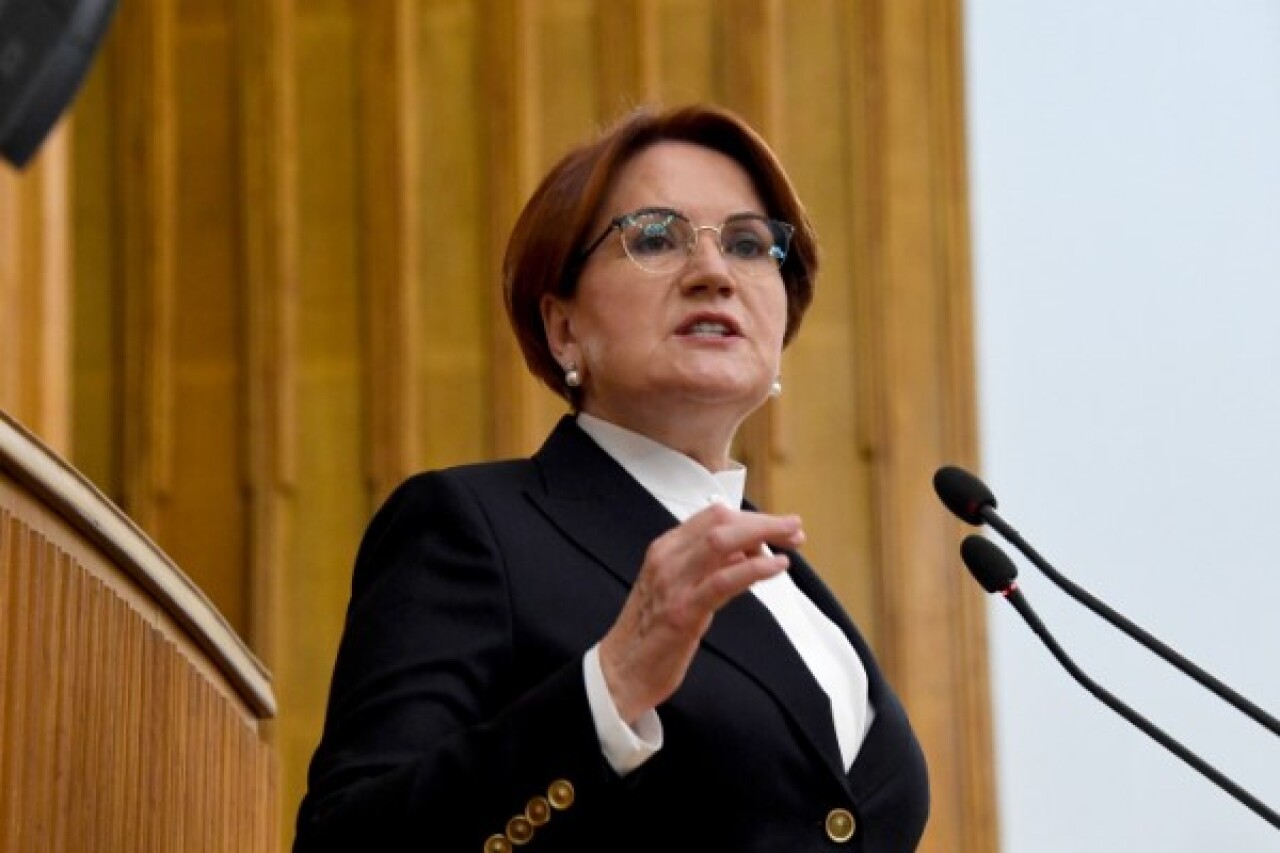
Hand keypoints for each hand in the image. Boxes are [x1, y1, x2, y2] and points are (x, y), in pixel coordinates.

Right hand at [597, 502, 805, 723]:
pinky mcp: (683, 611)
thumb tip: (746, 553)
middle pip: (722, 522)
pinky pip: (723, 580)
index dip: (752, 517)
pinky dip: (755, 568)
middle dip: (764, 522)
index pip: (713, 516)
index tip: (779, 527)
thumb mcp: (678, 588)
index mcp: (665, 549)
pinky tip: (777, 566)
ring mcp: (673, 583)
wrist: (620, 672)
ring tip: (792, 542)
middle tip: (793, 530)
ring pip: (723, 542)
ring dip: (764, 536)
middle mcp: (667, 558)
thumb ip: (709, 567)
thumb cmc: (652, 633)